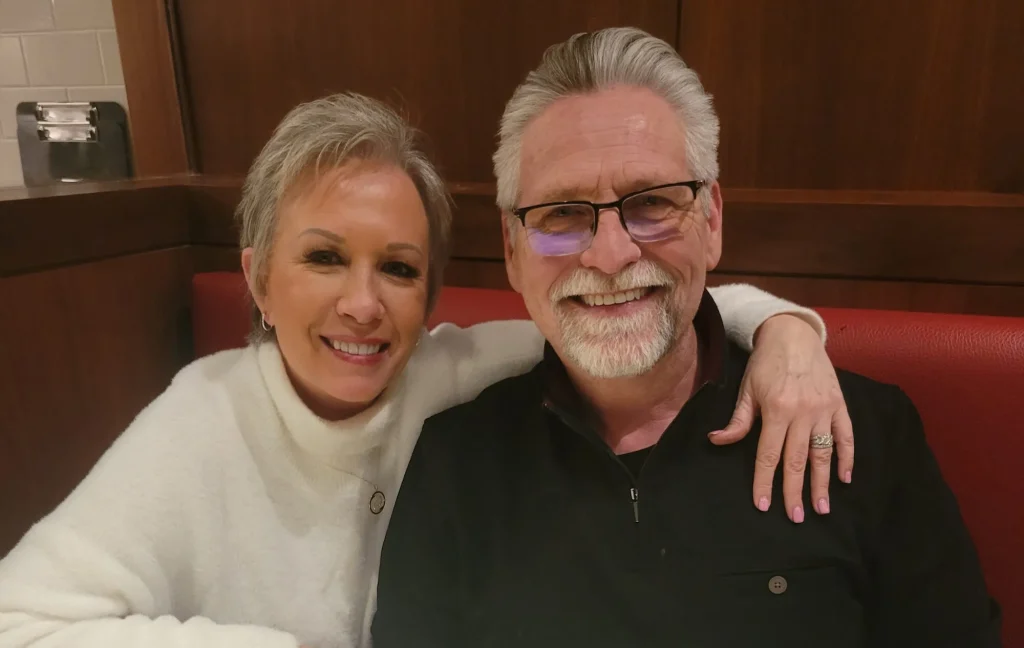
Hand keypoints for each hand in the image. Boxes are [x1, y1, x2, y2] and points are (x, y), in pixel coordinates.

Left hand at [709, 314, 853, 522]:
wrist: (794, 334)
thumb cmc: (766, 362)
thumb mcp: (747, 389)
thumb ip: (738, 420)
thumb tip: (717, 441)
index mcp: (777, 409)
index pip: (769, 455)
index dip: (765, 481)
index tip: (764, 505)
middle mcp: (803, 412)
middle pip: (797, 460)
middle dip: (795, 492)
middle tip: (796, 517)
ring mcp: (824, 409)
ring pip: (824, 453)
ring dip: (823, 482)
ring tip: (822, 508)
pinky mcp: (840, 404)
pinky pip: (846, 435)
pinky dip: (847, 457)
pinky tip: (845, 478)